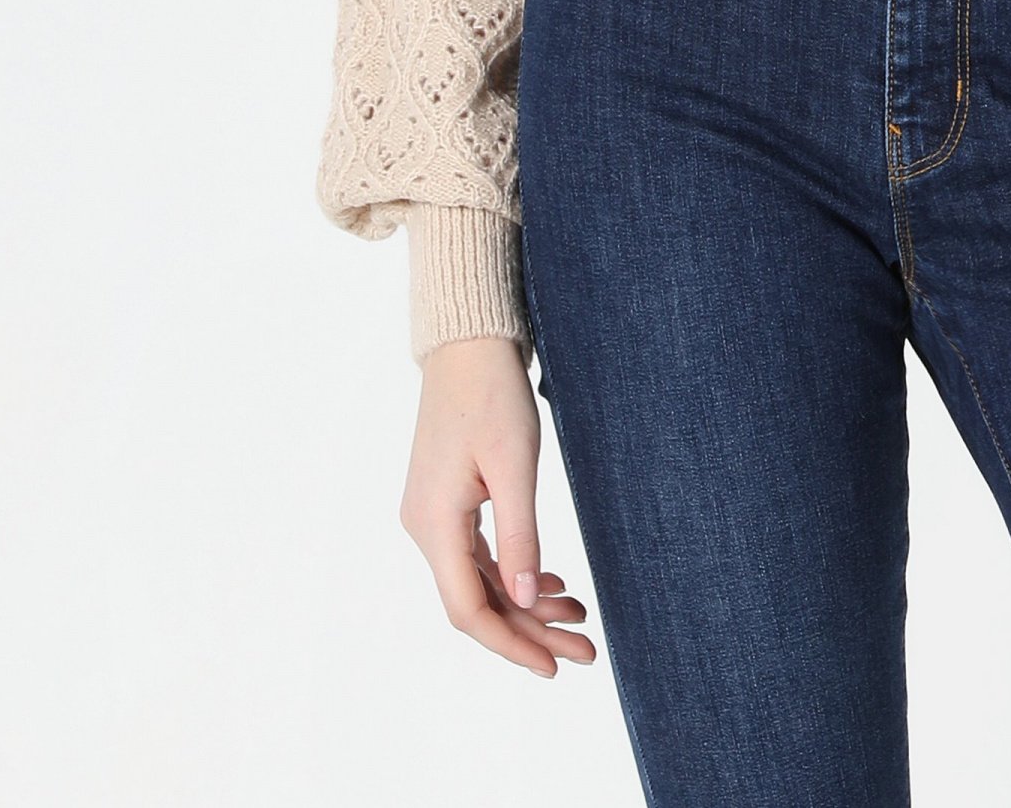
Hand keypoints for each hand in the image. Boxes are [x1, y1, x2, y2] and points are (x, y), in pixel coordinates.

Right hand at [401, 333, 597, 677]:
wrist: (468, 344)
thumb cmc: (492, 394)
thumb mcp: (514, 467)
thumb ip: (520, 537)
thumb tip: (524, 602)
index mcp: (433, 524)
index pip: (468, 610)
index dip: (510, 645)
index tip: (552, 667)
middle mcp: (424, 527)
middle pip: (477, 601)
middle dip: (530, 630)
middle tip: (585, 650)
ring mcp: (433, 515)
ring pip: (482, 580)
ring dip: (526, 603)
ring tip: (579, 615)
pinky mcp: (447, 502)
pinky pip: (480, 555)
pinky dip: (515, 572)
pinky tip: (551, 583)